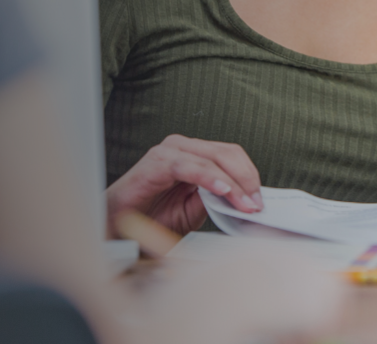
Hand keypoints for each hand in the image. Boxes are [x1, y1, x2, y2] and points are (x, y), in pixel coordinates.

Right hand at [105, 134, 262, 235]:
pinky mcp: (157, 163)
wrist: (117, 229)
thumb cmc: (153, 218)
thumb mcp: (194, 210)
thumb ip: (216, 199)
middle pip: (226, 153)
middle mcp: (183, 147)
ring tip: (244, 203)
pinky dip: (210, 178)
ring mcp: (169, 151)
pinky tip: (223, 191)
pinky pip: (189, 167)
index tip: (259, 200)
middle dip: (246, 179)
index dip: (249, 176)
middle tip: (256, 203)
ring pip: (212, 159)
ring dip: (233, 183)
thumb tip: (244, 199)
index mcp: (194, 155)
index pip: (231, 155)